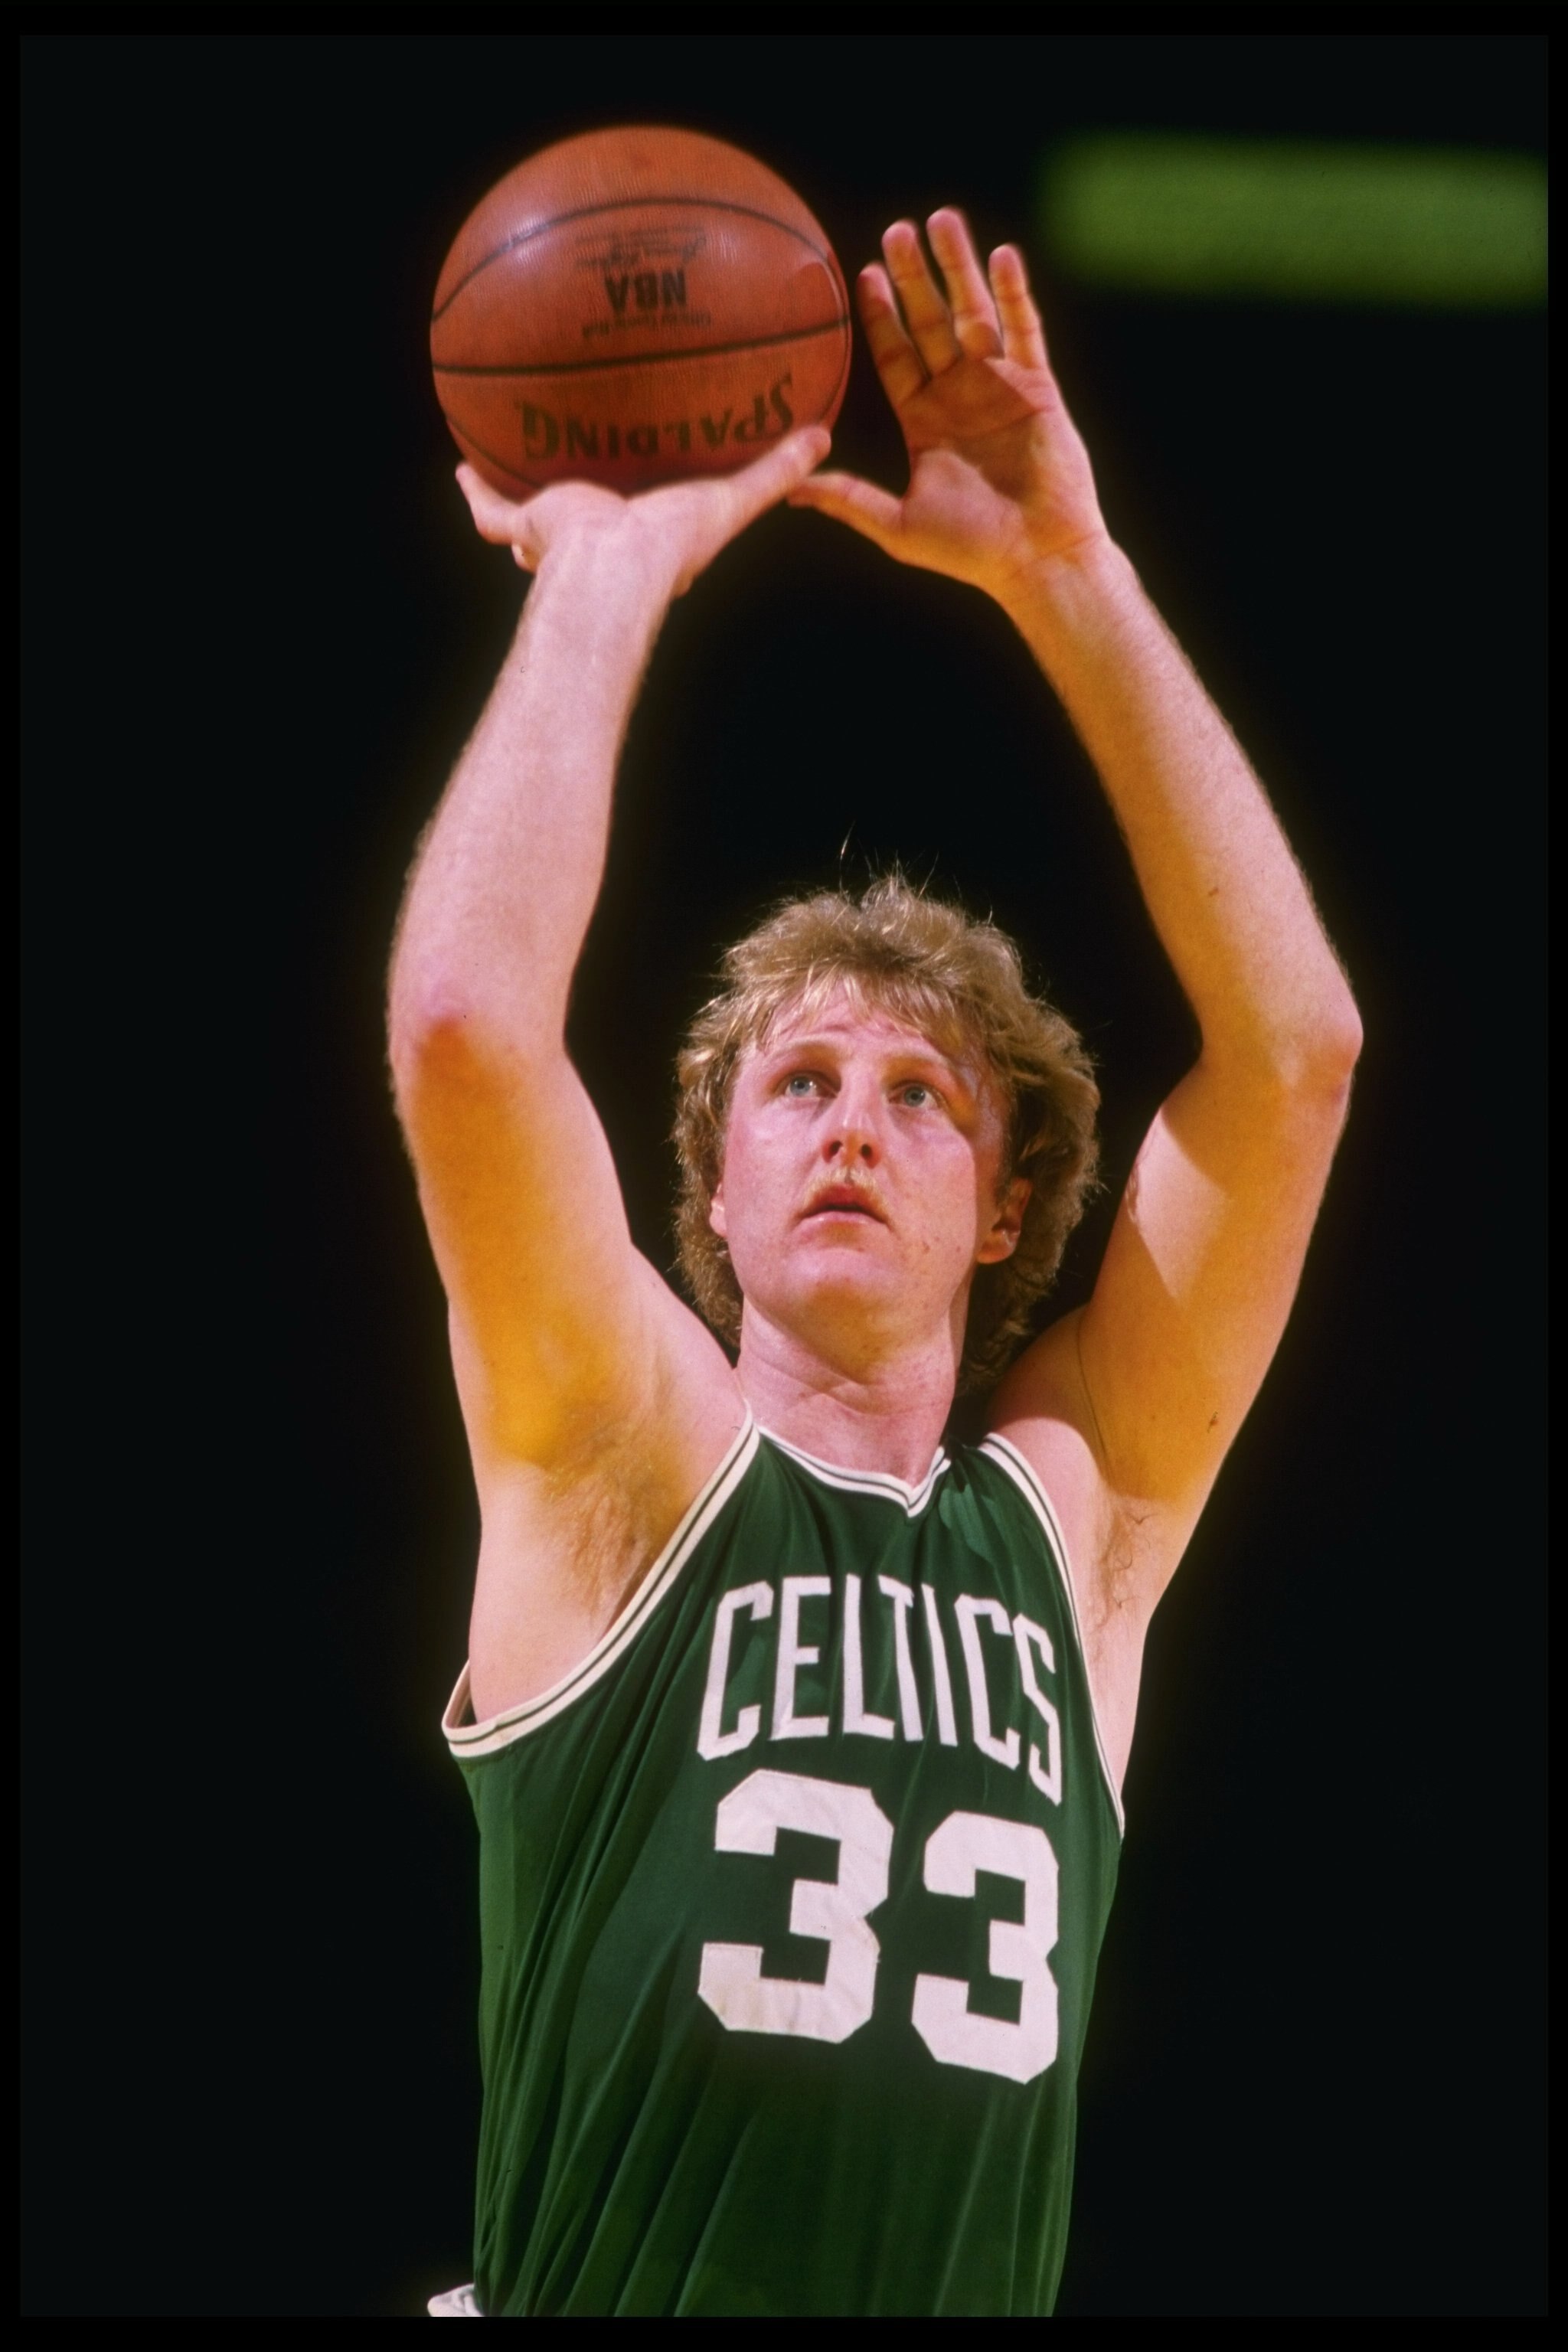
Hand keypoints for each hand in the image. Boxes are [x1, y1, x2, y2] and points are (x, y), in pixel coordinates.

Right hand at [456, 426, 831, 600]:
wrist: (614, 565)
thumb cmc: (673, 543)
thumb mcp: (733, 500)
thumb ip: (774, 471)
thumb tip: (822, 436)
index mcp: (638, 535)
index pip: (635, 515)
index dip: (638, 496)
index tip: (642, 479)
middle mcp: (593, 537)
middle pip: (580, 513)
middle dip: (573, 496)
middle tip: (574, 466)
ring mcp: (554, 536)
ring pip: (530, 515)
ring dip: (520, 491)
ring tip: (510, 458)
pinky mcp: (523, 528)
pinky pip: (490, 510)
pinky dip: (474, 492)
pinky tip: (461, 464)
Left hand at [789, 212, 1107, 604]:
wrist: (1037, 560)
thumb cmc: (970, 551)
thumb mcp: (897, 525)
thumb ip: (848, 500)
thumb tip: (789, 492)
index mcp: (924, 419)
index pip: (897, 354)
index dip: (882, 315)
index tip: (864, 274)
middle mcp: (959, 394)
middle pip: (932, 321)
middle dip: (914, 276)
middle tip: (896, 231)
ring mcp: (1000, 386)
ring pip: (976, 314)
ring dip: (959, 268)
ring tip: (942, 220)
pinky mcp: (1039, 387)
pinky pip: (1025, 331)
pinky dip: (1014, 294)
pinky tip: (1001, 256)